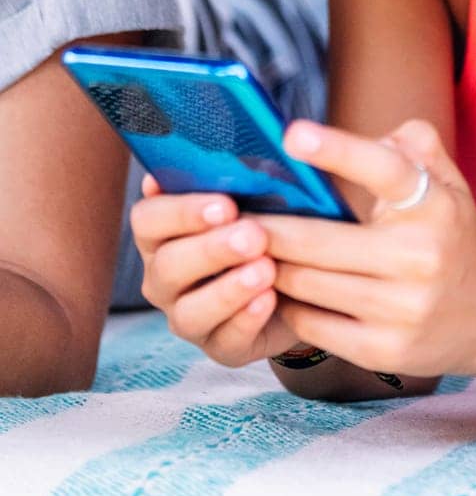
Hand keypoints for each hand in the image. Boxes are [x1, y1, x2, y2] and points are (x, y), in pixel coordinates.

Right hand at [130, 174, 300, 366]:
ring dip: (228, 289)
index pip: (149, 219)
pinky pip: (226, 341)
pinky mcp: (222, 348)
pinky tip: (270, 299)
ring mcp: (189, 317)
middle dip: (211, 249)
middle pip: (168, 265)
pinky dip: (247, 319)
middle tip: (252, 234)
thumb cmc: (272, 221)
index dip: (181, 212)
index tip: (223, 203)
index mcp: (164, 232)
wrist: (307, 275)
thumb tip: (230, 146)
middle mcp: (165, 277)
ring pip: (189, 311)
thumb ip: (238, 175)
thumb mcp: (259, 195)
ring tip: (266, 269)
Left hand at [258, 118, 475, 378]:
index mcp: (432, 203)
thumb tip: (365, 139)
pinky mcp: (383, 350)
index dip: (336, 150)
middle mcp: (419, 256)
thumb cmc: (451, 231)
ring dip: (270, 268)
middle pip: (318, 240)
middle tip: (230, 218)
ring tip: (243, 254)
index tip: (291, 134)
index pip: (382, 169)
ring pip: (306, 284)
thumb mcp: (446, 179)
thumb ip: (411, 142)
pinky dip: (288, 305)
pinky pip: (312, 324)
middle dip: (266, 229)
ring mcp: (401, 308)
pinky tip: (276, 291)